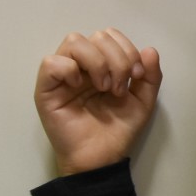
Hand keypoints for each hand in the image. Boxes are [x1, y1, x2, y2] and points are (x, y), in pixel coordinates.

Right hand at [34, 28, 162, 175]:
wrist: (101, 159)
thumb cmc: (117, 131)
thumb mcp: (143, 102)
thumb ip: (150, 76)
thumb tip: (149, 50)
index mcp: (104, 64)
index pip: (111, 36)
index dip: (127, 50)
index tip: (136, 77)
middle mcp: (82, 65)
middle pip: (96, 36)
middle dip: (116, 59)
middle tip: (118, 88)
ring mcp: (63, 75)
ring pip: (74, 41)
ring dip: (96, 62)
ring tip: (103, 87)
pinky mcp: (46, 89)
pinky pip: (51, 62)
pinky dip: (69, 70)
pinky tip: (79, 87)